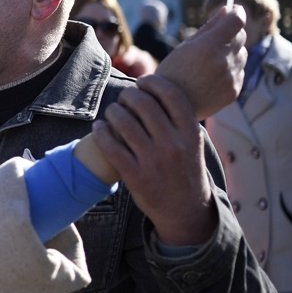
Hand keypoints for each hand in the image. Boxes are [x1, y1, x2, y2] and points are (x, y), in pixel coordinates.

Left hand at [92, 75, 214, 244]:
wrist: (185, 210)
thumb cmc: (184, 169)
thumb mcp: (192, 143)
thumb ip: (178, 119)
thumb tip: (157, 87)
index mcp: (191, 133)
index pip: (171, 94)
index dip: (153, 82)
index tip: (142, 82)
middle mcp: (173, 145)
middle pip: (143, 104)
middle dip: (128, 95)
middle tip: (124, 98)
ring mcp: (153, 161)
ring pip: (124, 122)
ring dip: (112, 111)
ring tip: (112, 113)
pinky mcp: (135, 176)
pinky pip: (110, 146)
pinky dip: (101, 132)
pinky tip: (99, 128)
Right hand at [155, 5, 245, 119]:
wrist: (168, 107)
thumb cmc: (172, 73)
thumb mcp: (185, 46)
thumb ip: (210, 27)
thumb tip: (227, 10)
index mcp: (209, 46)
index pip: (236, 20)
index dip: (237, 12)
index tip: (234, 10)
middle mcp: (223, 61)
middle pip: (241, 36)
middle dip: (232, 33)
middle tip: (216, 39)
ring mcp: (231, 77)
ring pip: (241, 55)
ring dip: (231, 53)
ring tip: (209, 64)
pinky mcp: (234, 91)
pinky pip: (239, 73)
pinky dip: (230, 71)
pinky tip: (211, 78)